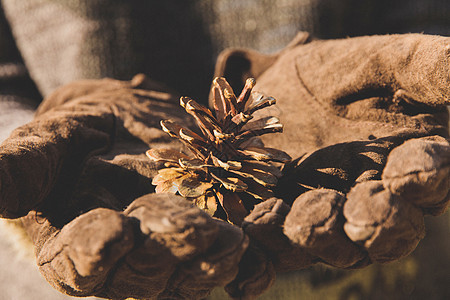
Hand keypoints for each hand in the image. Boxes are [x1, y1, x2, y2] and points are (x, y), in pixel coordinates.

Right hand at [0, 75, 247, 298]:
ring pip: (190, 275)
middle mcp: (125, 263)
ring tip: (232, 240)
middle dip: (168, 250)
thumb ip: (24, 165)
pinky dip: (246, 259)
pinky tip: (257, 240)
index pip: (77, 264)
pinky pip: (226, 259)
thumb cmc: (80, 139)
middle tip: (193, 228)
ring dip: (211, 260)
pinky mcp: (207, 240)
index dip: (91, 253)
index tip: (110, 232)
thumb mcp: (48, 142)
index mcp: (75, 247)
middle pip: (145, 273)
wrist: (127, 130)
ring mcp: (170, 256)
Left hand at [216, 32, 448, 294]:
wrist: (279, 86)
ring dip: (316, 235)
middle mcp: (368, 199)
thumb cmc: (340, 74)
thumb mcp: (383, 62)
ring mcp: (320, 214)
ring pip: (326, 242)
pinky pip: (270, 249)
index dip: (423, 176)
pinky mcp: (276, 218)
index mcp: (405, 162)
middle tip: (362, 216)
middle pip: (381, 227)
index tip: (409, 169)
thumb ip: (426, 70)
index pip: (427, 176)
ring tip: (301, 220)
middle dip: (375, 224)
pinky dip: (260, 257)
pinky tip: (250, 255)